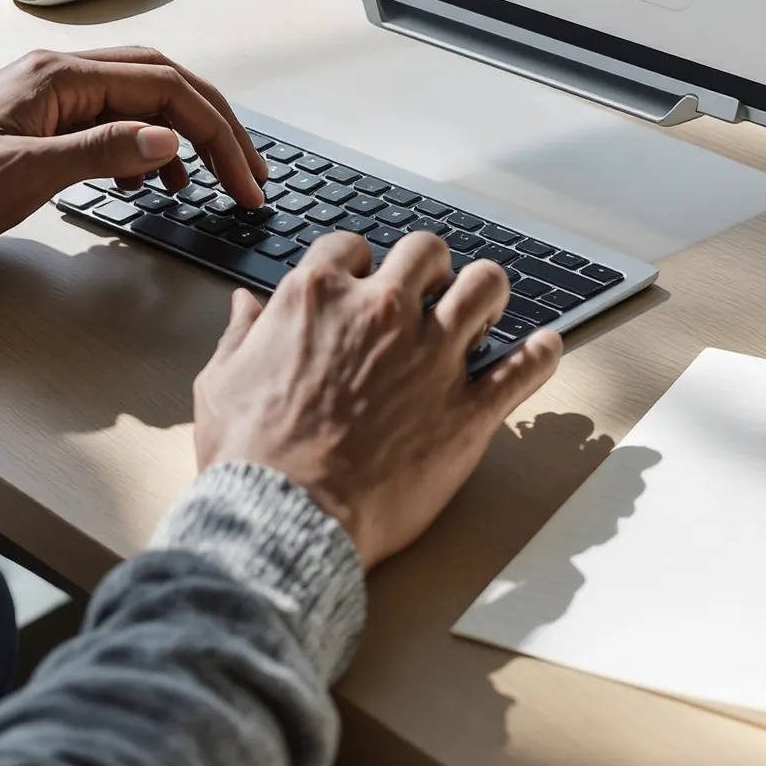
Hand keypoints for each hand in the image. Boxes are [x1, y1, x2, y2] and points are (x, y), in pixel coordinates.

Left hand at [0, 47, 267, 269]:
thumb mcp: (22, 176)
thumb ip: (101, 155)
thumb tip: (168, 142)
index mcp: (60, 78)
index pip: (166, 91)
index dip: (216, 135)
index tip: (244, 179)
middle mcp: (57, 77)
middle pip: (163, 84)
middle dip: (214, 127)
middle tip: (247, 174)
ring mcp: (46, 99)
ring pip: (139, 102)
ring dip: (180, 138)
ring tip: (203, 184)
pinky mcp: (35, 127)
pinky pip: (108, 124)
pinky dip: (140, 150)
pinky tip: (142, 183)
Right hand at [194, 231, 560, 565]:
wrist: (284, 519)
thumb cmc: (249, 458)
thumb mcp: (221, 383)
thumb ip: (240, 336)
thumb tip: (246, 306)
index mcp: (318, 298)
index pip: (350, 246)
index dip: (359, 261)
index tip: (363, 279)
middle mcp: (381, 314)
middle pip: (426, 253)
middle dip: (430, 266)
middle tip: (431, 289)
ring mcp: (430, 359)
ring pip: (485, 287)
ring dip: (487, 292)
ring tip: (483, 310)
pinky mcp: (466, 411)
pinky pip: (523, 369)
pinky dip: (541, 354)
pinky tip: (544, 348)